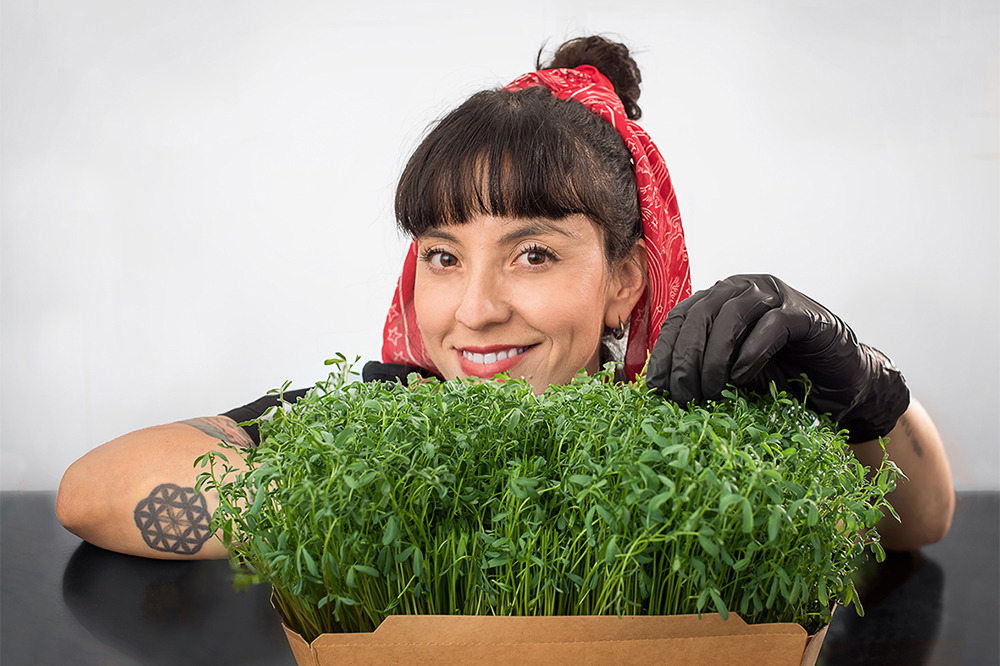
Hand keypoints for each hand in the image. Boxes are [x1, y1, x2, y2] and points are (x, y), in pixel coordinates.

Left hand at [645, 274, 908, 441]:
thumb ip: (700, 368)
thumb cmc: (780, 377)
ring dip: (714, 356)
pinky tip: (740, 378)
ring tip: (709, 390)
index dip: (664, 352)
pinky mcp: (804, 313)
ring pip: (732, 315)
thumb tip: (658, 387)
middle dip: (686, 357)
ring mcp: (776, 295)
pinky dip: (750, 352)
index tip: (655, 387)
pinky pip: (771, 325)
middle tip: (682, 394)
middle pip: (701, 314)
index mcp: (720, 299)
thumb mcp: (730, 372)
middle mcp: (744, 288)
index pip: (680, 317)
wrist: (837, 385)